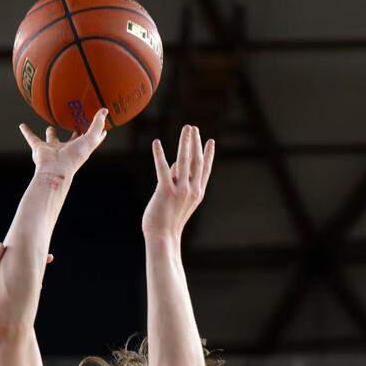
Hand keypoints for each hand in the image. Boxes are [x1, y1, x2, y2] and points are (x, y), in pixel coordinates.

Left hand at [0, 244, 52, 325]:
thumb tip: (2, 245)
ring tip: (41, 280)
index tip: (45, 253)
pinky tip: (26, 298)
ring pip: (15, 282)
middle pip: (18, 268)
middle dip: (32, 264)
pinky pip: (10, 295)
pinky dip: (20, 295)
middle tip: (48, 259)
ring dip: (27, 280)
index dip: (29, 253)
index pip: (14, 256)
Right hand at [18, 108, 107, 176]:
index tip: (100, 122)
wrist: (54, 170)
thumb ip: (97, 124)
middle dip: (74, 132)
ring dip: (50, 133)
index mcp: (80, 148)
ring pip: (52, 139)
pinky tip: (22, 126)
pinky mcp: (40, 148)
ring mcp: (53, 149)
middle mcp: (67, 149)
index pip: (90, 138)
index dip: (96, 131)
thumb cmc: (73, 157)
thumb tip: (105, 110)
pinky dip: (26, 132)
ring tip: (50, 126)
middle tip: (75, 122)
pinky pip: (31, 138)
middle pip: (72, 139)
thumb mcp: (90, 138)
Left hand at [142, 124, 214, 238]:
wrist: (163, 237)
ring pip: (184, 160)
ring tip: (185, 129)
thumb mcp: (179, 202)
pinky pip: (162, 168)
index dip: (208, 154)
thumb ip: (180, 184)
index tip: (209, 141)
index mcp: (197, 192)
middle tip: (193, 128)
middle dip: (195, 142)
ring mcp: (180, 190)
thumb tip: (176, 167)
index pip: (205, 169)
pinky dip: (159, 154)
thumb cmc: (168, 222)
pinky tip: (156, 142)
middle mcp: (192, 189)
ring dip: (184, 142)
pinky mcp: (165, 191)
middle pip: (196, 161)